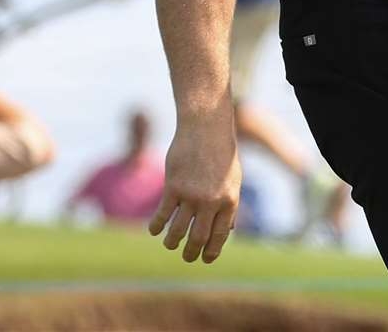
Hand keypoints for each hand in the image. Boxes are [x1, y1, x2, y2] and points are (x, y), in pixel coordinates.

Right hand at [149, 115, 242, 263]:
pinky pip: (162, 214)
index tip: (205, 259)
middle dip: (191, 253)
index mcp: (229, 200)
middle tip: (187, 257)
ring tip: (170, 245)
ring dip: (172, 243)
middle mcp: (211, 201)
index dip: (211, 251)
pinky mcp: (173, 187)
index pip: (220, 235)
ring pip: (177, 230)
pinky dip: (157, 226)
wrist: (206, 128)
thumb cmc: (221, 154)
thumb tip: (227, 231)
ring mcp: (191, 195)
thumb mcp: (233, 180)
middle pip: (198, 238)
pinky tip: (154, 231)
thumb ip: (229, 205)